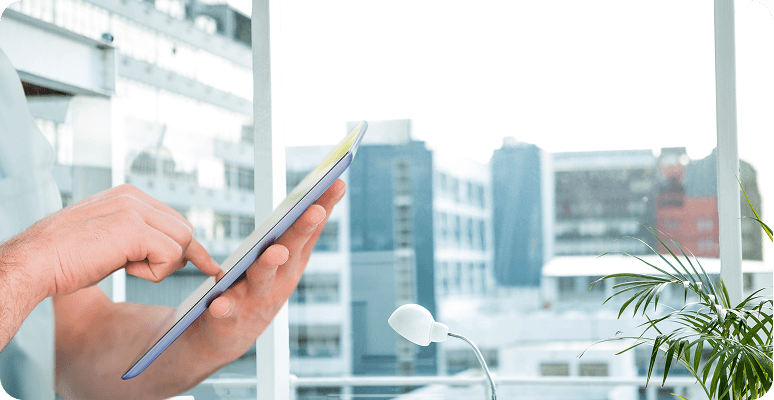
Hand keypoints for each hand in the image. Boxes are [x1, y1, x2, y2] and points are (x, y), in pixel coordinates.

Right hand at [5, 184, 220, 298]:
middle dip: (177, 256)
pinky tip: (126, 270)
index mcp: (128, 195)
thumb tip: (176, 251)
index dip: (188, 246)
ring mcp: (134, 210)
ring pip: (183, 241)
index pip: (175, 219)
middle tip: (145, 270)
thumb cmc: (66, 258)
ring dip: (163, 264)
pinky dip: (155, 272)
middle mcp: (134, 197)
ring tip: (127, 267)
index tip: (209, 265)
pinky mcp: (133, 229)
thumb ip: (139, 236)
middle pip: (185, 229)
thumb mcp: (110, 239)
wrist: (33, 263)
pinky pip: (170, 254)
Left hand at [188, 179, 345, 358]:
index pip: (311, 229)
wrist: (228, 336)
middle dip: (303, 230)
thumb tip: (315, 197)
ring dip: (270, 264)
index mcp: (292, 262)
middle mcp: (280, 279)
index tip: (337, 182)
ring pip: (263, 278)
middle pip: (292, 250)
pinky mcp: (230, 317)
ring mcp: (257, 299)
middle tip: (314, 210)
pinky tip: (219, 303)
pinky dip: (224, 307)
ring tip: (275, 252)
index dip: (324, 207)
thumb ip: (295, 234)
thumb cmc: (257, 287)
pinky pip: (227, 311)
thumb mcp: (281, 260)